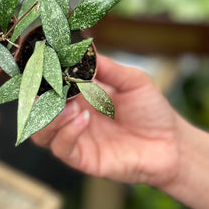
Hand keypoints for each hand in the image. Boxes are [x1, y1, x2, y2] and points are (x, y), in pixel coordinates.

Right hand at [32, 53, 181, 188]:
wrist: (172, 143)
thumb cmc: (152, 110)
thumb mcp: (132, 80)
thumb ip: (106, 67)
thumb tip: (85, 48)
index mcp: (79, 95)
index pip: (48, 86)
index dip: (40, 77)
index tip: (40, 63)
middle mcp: (71, 117)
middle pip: (35, 110)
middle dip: (36, 98)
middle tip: (48, 86)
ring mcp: (75, 139)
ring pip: (41, 132)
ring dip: (49, 117)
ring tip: (71, 106)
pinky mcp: (83, 159)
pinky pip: (62, 148)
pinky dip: (67, 131)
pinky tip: (84, 119)